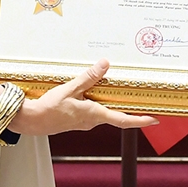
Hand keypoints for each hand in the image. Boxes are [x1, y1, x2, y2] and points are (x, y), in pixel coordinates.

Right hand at [8, 59, 157, 135]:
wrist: (32, 121)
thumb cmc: (49, 109)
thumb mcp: (70, 89)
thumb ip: (89, 77)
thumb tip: (105, 64)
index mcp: (94, 114)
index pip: (123, 120)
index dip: (141, 120)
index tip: (155, 120)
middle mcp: (92, 121)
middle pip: (116, 115)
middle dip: (128, 108)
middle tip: (143, 101)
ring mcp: (84, 122)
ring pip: (103, 111)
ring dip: (109, 102)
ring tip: (114, 89)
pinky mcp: (77, 120)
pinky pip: (92, 111)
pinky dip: (96, 102)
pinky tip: (91, 92)